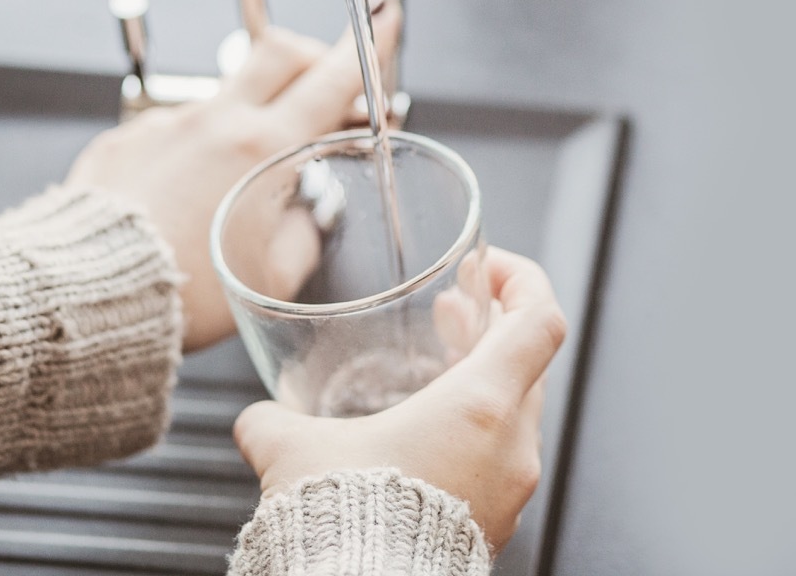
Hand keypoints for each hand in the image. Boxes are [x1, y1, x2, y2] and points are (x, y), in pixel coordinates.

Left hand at [65, 0, 402, 351]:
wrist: (88, 294)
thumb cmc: (183, 292)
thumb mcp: (276, 277)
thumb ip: (307, 232)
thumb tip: (309, 214)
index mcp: (263, 149)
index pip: (332, 77)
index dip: (369, 43)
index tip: (385, 14)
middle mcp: (215, 123)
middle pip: (279, 51)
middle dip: (314, 56)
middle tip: (327, 85)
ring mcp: (168, 124)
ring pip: (228, 92)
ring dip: (255, 112)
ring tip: (250, 169)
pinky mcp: (129, 139)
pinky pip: (179, 125)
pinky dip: (201, 146)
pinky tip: (194, 190)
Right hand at [232, 248, 567, 552]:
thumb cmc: (348, 524)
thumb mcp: (296, 453)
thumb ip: (274, 422)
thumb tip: (256, 420)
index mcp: (481, 405)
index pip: (540, 319)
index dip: (522, 280)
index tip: (489, 270)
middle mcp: (512, 444)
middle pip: (529, 363)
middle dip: (491, 331)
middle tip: (454, 316)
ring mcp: (511, 487)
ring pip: (516, 413)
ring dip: (482, 385)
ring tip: (437, 377)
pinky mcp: (497, 523)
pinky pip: (500, 462)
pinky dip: (475, 435)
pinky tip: (426, 443)